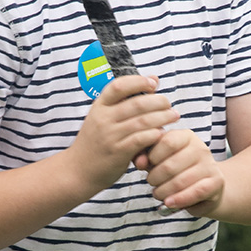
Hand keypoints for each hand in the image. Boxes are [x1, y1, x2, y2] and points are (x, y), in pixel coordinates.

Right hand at [70, 75, 179, 194]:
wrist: (77, 171)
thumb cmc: (96, 142)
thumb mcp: (103, 117)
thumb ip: (127, 100)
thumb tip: (154, 79)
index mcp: (99, 106)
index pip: (119, 86)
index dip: (138, 81)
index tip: (153, 84)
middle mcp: (103, 119)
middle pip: (137, 103)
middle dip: (159, 101)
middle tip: (169, 104)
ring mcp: (110, 136)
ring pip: (143, 121)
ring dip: (162, 117)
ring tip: (173, 116)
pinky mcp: (118, 152)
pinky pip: (141, 139)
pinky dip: (155, 134)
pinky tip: (162, 133)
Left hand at [142, 129, 224, 217]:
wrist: (205, 187)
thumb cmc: (176, 170)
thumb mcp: (159, 160)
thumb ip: (145, 157)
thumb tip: (139, 162)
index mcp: (186, 136)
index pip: (167, 141)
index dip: (152, 156)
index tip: (146, 166)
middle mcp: (200, 148)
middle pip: (170, 164)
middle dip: (155, 178)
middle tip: (151, 183)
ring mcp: (210, 165)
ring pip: (180, 181)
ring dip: (164, 191)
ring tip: (158, 193)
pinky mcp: (216, 182)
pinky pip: (195, 192)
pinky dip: (178, 199)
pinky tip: (168, 202)